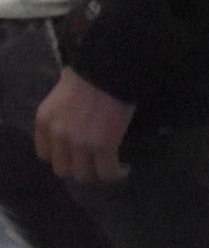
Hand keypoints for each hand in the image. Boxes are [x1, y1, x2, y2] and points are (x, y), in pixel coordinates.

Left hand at [35, 69, 131, 183]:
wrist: (105, 72)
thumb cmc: (86, 76)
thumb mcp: (60, 96)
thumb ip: (62, 115)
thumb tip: (74, 121)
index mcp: (44, 122)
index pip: (45, 154)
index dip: (61, 157)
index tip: (73, 154)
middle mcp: (58, 137)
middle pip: (63, 169)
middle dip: (78, 168)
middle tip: (93, 162)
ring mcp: (80, 144)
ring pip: (84, 175)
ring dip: (96, 173)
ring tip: (109, 167)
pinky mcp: (104, 147)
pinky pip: (108, 171)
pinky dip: (116, 173)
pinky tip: (124, 169)